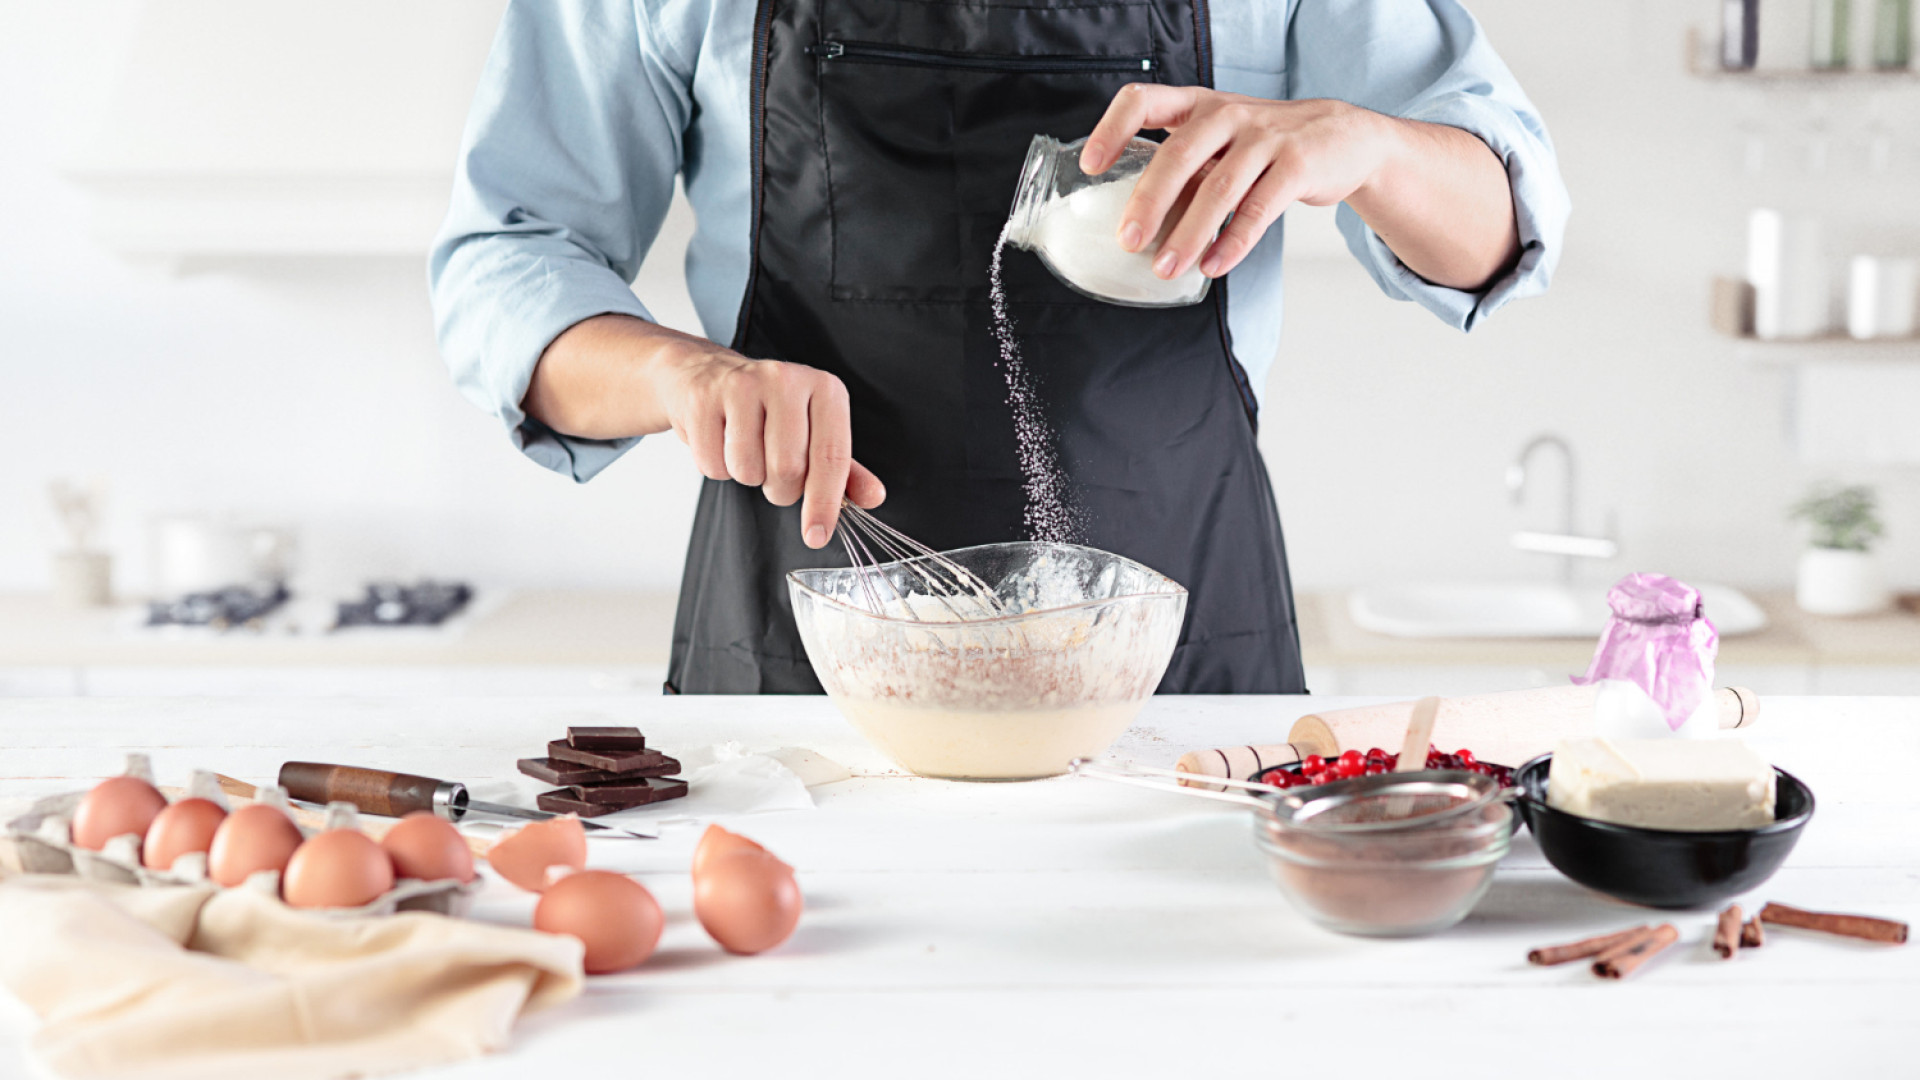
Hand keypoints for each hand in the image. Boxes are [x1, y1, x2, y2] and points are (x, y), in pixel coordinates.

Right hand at [652, 340, 885, 548]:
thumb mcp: (813, 431)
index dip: (825, 504)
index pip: (832, 457)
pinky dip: (715, 466)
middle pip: (788, 469)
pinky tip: (719, 440)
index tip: (818, 536)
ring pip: (748, 470)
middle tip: (773, 472)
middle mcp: (786, 379)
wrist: (706, 375)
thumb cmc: (768, 410)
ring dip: (746, 476)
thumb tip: (874, 497)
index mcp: (824, 388)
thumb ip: (844, 469)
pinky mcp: (703, 399)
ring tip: (745, 450)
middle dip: (779, 489)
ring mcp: (742, 385)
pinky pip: (712, 464)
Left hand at [1081, 86, 1389, 280]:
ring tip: (1167, 267)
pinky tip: (1214, 266)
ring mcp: (1265, 138)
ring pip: (1218, 189)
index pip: (1142, 101)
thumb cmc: (1265, 144)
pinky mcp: (1296, 165)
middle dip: (1149, 202)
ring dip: (1189, 234)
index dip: (1111, 129)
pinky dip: (1233, 242)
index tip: (1091, 165)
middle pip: (1178, 156)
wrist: (1344, 137)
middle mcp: (1227, 114)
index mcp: (1198, 105)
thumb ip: (1183, 169)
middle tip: (1129, 241)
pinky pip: (1258, 209)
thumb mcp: (1220, 140)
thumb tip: (1135, 221)